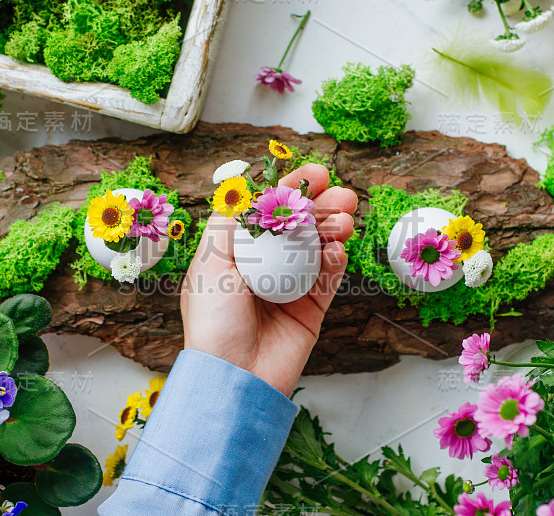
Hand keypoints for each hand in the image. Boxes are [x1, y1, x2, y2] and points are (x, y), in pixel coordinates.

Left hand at [180, 164, 357, 395]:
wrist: (234, 379)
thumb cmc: (212, 324)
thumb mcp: (208, 267)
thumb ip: (228, 226)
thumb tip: (244, 191)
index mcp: (236, 255)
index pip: (266, 213)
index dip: (290, 190)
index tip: (315, 173)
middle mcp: (263, 268)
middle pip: (297, 227)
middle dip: (320, 206)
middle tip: (340, 192)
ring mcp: (289, 288)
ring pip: (317, 249)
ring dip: (333, 229)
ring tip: (345, 218)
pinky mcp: (310, 310)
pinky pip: (328, 279)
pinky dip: (335, 260)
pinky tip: (337, 249)